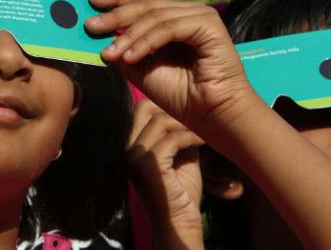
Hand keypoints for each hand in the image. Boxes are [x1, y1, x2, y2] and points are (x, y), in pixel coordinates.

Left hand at [85, 0, 255, 138]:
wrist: (212, 114)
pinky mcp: (208, 24)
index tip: (91, 1)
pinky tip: (131, 57)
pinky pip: (169, 28)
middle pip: (145, 3)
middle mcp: (186, 12)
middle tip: (90, 25)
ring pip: (154, 16)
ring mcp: (199, 15)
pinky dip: (146, 42)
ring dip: (128, 35)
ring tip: (110, 54)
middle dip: (114, 14)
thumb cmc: (181, 95)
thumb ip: (122, 49)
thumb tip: (98, 35)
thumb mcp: (141, 69)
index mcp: (172, 18)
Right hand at [128, 99, 204, 247]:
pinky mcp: (147, 165)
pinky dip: (191, 137)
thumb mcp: (180, 155)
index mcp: (130, 145)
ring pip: (160, 121)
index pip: (140, 108)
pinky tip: (203, 141)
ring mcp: (134, 157)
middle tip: (196, 119)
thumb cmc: (181, 193)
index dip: (165, 106)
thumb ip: (178, 134)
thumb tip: (190, 112)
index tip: (190, 116)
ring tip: (204, 131)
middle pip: (143, 107)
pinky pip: (172, 139)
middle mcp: (126, 149)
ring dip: (186, 124)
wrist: (179, 224)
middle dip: (172, 109)